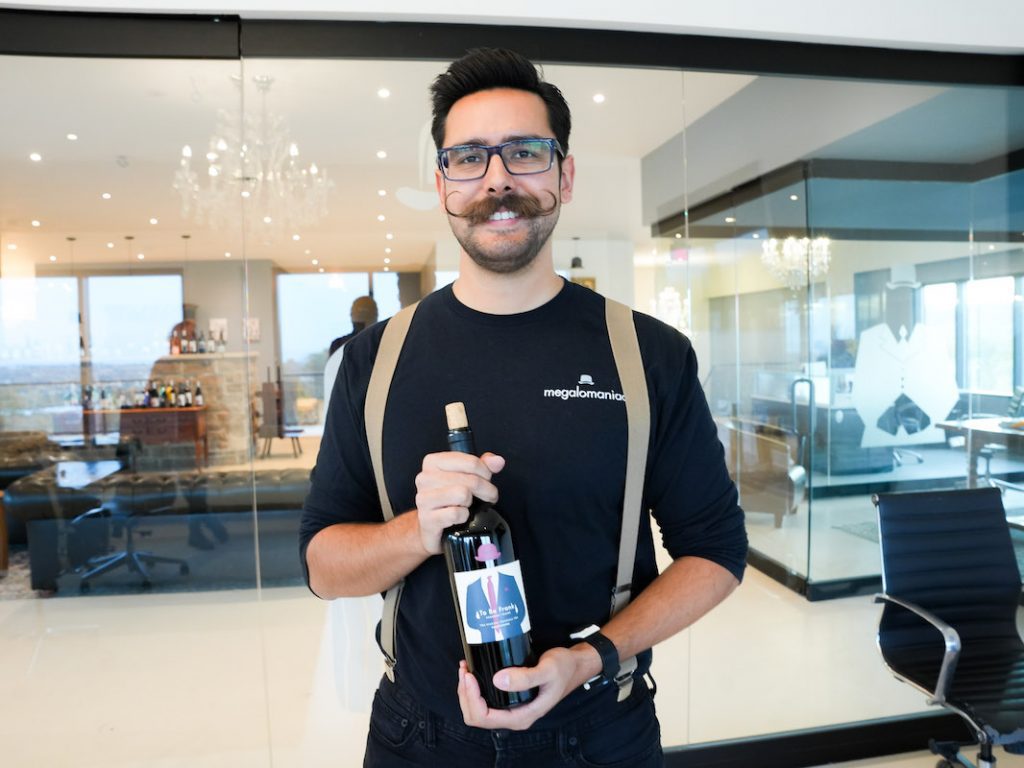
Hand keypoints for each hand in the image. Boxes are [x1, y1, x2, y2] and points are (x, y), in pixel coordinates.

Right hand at [414, 451, 504, 554]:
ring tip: (469, 505)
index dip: (486, 473)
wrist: (431, 525)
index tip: (487, 481)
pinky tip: (459, 516)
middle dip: (486, 490)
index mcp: (433, 462)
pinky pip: (456, 514)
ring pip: (463, 494)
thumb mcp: (466, 476)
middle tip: (487, 497)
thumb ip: (483, 465)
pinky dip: (463, 516)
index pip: (471, 462)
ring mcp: (424, 498)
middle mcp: (425, 478)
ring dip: (472, 503)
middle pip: (471, 480)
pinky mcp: (427, 518)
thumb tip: (497, 461)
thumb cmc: (449, 498)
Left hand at [457, 646, 592, 730]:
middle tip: (465, 669)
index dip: (472, 698)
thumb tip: (498, 680)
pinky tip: (474, 672)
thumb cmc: (564, 668)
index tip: (470, 675)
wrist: (575, 666)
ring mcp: (511, 709)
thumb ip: (525, 677)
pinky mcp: (509, 700)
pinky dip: (474, 688)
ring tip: (465, 668)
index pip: (484, 717)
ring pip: (477, 710)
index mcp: (522, 716)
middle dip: (465, 694)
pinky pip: (484, 701)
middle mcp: (514, 717)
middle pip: (476, 716)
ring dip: (467, 691)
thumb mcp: (548, 670)